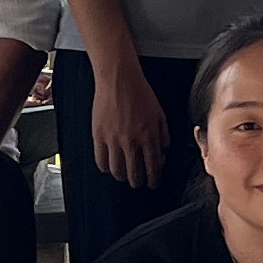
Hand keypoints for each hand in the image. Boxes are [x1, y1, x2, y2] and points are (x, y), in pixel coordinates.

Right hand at [89, 59, 169, 186]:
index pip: (153, 168)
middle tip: (139, 182)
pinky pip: (101, 161)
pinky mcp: (99, 136)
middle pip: (134, 174)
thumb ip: (163, 137)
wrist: (119, 79)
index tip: (153, 182)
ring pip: (117, 171)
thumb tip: (163, 156)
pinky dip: (106, 168)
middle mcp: (132, 141)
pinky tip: (110, 166)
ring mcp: (114, 140)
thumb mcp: (160, 115)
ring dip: (122, 177)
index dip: (154, 179)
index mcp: (149, 136)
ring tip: (124, 176)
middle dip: (139, 182)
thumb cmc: (140, 94)